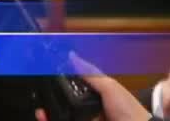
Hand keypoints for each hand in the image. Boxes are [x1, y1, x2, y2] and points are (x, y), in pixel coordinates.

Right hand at [35, 52, 150, 120]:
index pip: (71, 92)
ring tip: (40, 112)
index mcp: (95, 100)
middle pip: (64, 107)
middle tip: (39, 100)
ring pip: (62, 117)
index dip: (58, 88)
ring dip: (49, 115)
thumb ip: (89, 73)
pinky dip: (52, 120)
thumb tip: (71, 55)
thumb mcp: (109, 87)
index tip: (45, 81)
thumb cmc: (130, 111)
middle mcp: (89, 113)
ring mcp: (84, 120)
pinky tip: (46, 117)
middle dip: (49, 104)